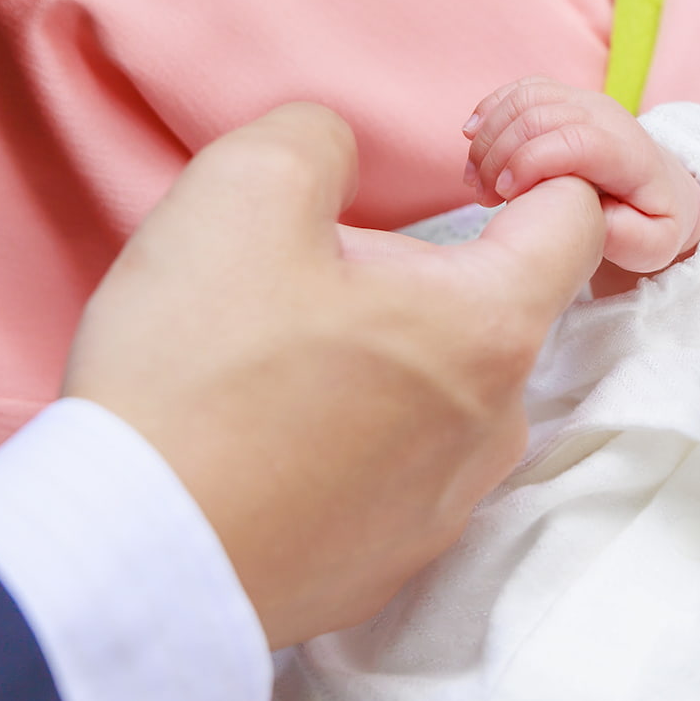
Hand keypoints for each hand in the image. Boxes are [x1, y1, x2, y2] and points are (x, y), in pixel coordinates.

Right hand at [63, 103, 603, 647]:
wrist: (124, 556)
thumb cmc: (195, 370)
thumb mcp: (241, 188)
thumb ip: (321, 137)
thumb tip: (340, 151)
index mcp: (491, 327)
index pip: (575, 217)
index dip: (529, 172)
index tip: (461, 173)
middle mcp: (497, 425)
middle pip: (492, 307)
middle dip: (418, 273)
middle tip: (307, 277)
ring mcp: (448, 505)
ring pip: (444, 391)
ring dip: (383, 359)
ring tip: (275, 363)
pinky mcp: (392, 563)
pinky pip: (396, 470)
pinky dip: (350, 440)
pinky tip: (268, 437)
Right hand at [464, 76, 699, 272]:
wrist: (664, 189)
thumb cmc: (654, 222)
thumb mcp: (653, 245)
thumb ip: (627, 236)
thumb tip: (588, 217)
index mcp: (630, 155)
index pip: (577, 141)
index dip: (532, 160)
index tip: (504, 194)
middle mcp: (607, 118)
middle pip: (541, 116)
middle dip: (499, 155)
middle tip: (483, 197)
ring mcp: (584, 101)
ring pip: (525, 98)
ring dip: (489, 136)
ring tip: (475, 179)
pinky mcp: (564, 97)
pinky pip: (521, 89)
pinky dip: (491, 109)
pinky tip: (472, 139)